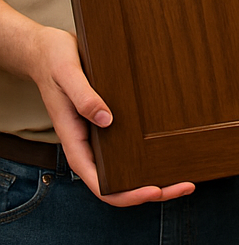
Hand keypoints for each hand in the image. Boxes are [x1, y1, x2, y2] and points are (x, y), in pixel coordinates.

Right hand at [29, 25, 194, 205]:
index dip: (126, 193)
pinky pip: (126, 147)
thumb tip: (107, 120)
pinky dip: (146, 155)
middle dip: (150, 191)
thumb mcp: (67, 75)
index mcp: (74, 141)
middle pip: (117, 183)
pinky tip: (168, 150)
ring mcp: (98, 136)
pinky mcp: (107, 122)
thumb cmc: (54, 61)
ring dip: (153, 176)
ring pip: (124, 168)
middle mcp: (88, 144)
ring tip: (184, 176)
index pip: (99, 183)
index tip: (154, 190)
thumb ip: (84, 98)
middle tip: (185, 186)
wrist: (47, 51)